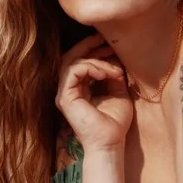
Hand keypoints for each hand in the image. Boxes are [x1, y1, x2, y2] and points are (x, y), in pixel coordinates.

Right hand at [56, 32, 134, 155]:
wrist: (110, 143)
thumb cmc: (115, 123)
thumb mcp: (118, 92)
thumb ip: (114, 75)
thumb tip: (115, 59)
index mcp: (79, 88)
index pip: (79, 61)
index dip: (93, 50)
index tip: (110, 45)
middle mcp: (68, 89)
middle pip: (70, 57)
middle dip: (88, 46)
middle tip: (104, 39)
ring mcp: (64, 94)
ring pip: (72, 62)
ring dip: (95, 59)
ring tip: (113, 67)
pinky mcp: (65, 97)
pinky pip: (74, 71)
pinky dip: (91, 67)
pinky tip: (106, 73)